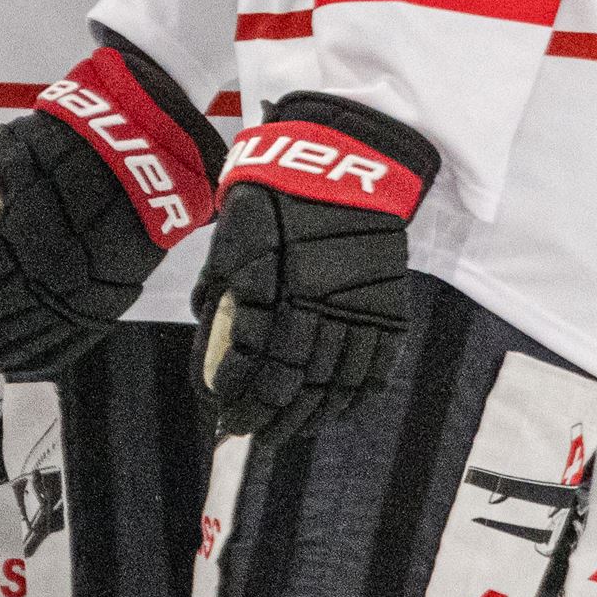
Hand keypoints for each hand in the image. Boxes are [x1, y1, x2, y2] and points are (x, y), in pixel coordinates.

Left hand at [0, 38, 222, 378]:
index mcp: (24, 237)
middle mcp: (51, 277)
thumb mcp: (9, 150)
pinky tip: (7, 362)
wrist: (146, 159)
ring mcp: (81, 298)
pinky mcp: (105, 308)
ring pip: (24, 338)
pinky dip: (30, 360)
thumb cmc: (73, 146)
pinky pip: (62, 348)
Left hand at [194, 94, 438, 442]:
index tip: (223, 409)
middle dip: (268, 415)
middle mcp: (315, 303)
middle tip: (251, 431)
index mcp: (271, 283)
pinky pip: (375, 370)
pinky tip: (333, 413)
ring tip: (287, 432)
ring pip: (333, 384)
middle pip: (293, 382)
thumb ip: (223, 284)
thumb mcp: (234, 234)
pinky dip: (353, 399)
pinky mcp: (388, 309)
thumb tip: (208, 324)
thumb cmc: (274, 195)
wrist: (341, 164)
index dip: (238, 392)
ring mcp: (356, 309)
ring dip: (308, 416)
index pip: (253, 359)